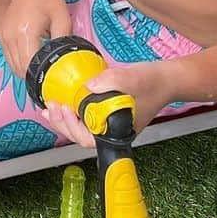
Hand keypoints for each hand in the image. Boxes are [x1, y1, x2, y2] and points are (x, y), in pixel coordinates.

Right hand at [0, 0, 71, 78]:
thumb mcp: (63, 21)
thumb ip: (63, 44)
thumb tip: (64, 63)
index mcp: (25, 33)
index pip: (29, 66)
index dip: (40, 77)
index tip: (50, 83)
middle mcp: (10, 36)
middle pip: (19, 69)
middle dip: (33, 77)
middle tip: (47, 80)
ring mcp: (3, 36)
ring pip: (12, 65)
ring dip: (24, 71)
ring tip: (39, 71)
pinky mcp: (1, 35)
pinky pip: (8, 56)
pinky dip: (18, 62)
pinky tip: (30, 59)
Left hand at [42, 61, 172, 146]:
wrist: (167, 79)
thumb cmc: (153, 83)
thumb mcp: (133, 78)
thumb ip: (112, 81)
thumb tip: (88, 85)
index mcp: (116, 130)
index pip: (89, 139)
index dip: (73, 127)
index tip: (67, 108)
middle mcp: (109, 130)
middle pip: (79, 136)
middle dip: (62, 123)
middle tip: (52, 106)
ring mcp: (106, 123)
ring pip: (79, 128)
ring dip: (62, 119)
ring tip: (49, 108)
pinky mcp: (104, 113)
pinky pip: (83, 117)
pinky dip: (70, 111)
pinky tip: (59, 102)